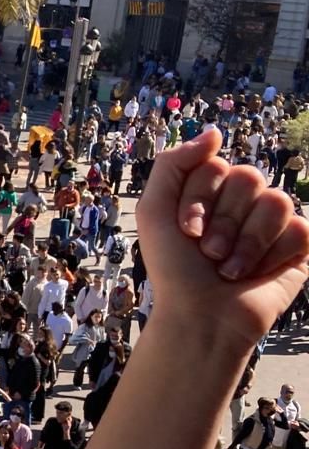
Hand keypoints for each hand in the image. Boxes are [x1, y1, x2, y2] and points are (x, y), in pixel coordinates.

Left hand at [137, 131, 308, 347]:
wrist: (201, 317)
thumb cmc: (174, 269)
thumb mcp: (154, 210)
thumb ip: (173, 163)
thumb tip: (215, 131)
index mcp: (212, 190)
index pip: (216, 165)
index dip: (198, 200)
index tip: (186, 232)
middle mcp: (244, 202)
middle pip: (248, 178)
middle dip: (223, 222)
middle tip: (209, 253)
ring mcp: (273, 224)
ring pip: (276, 201)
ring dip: (246, 242)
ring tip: (229, 268)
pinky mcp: (299, 247)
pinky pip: (300, 228)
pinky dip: (272, 255)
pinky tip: (257, 274)